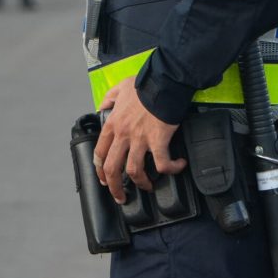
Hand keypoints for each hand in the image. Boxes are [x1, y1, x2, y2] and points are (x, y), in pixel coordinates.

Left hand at [93, 76, 186, 203]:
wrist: (163, 82)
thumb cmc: (144, 85)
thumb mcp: (120, 87)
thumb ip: (109, 98)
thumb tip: (102, 106)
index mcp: (113, 124)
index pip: (100, 152)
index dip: (100, 170)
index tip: (104, 179)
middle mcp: (124, 135)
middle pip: (112, 168)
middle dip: (114, 187)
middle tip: (120, 196)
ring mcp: (140, 139)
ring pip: (134, 171)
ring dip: (141, 183)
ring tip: (147, 187)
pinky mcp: (159, 141)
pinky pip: (163, 164)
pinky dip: (171, 169)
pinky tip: (178, 166)